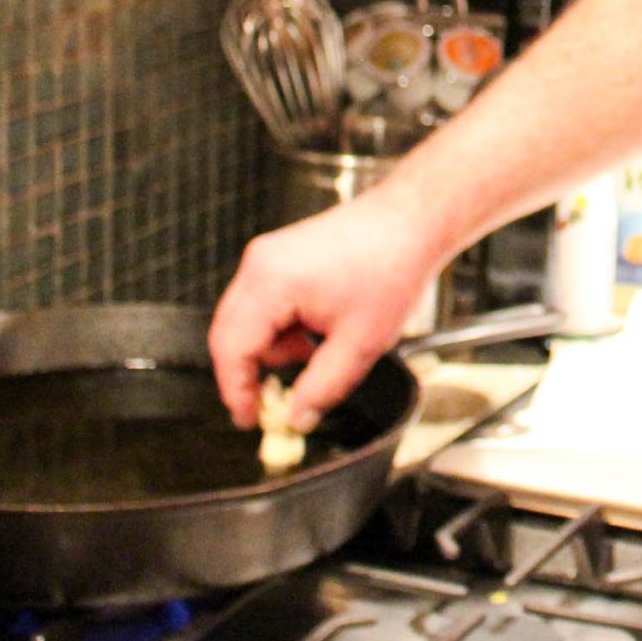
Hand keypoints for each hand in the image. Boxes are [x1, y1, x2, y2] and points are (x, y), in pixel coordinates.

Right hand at [207, 176, 456, 430]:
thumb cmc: (392, 267)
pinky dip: (282, 327)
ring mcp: (267, 258)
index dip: (236, 390)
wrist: (412, 221)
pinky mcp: (280, 257)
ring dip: (273, 348)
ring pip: (247, 322)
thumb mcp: (360, 343)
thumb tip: (296, 418)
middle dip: (251, 371)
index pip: (231, 348)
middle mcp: (259, 265)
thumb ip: (322, 387)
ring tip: (316, 351)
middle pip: (230, 334)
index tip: (249, 419)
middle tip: (272, 403)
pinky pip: (263, 304)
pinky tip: (318, 329)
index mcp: (272, 282)